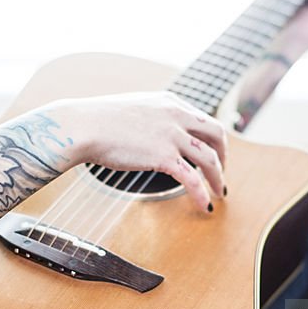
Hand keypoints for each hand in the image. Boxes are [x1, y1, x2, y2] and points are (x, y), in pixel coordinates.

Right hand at [50, 91, 226, 211]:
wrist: (84, 126)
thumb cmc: (99, 120)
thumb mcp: (134, 109)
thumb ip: (152, 118)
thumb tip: (154, 134)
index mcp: (170, 102)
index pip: (203, 119)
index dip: (212, 139)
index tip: (213, 152)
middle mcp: (176, 115)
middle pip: (216, 134)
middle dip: (223, 155)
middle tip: (220, 171)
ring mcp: (172, 136)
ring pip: (210, 158)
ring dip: (217, 177)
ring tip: (218, 192)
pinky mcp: (164, 157)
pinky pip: (192, 180)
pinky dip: (201, 194)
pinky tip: (204, 206)